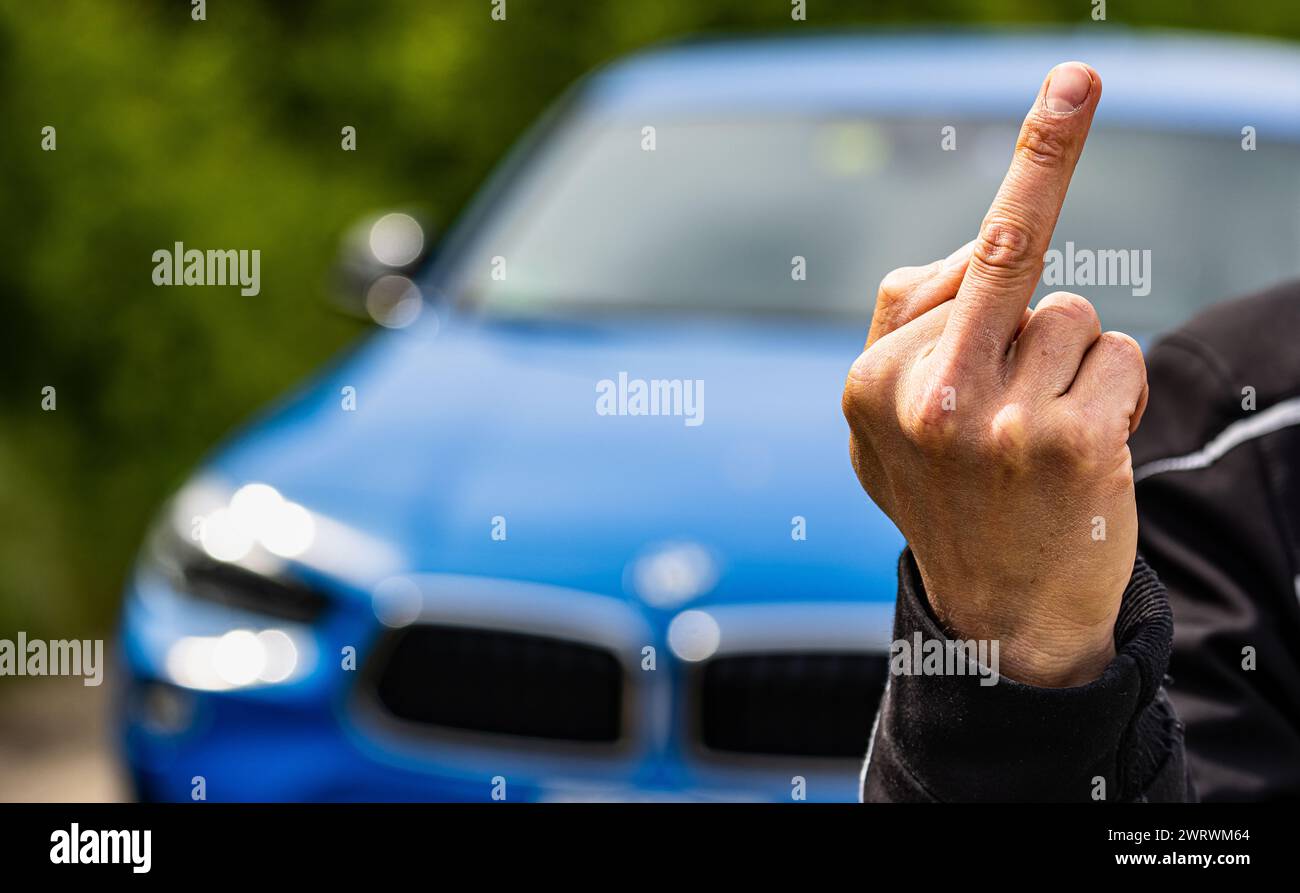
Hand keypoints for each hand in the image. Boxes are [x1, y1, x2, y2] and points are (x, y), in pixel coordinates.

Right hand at [842, 62, 1148, 686]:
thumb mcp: (884, 426)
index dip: (1025, 174)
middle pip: (1014, 259)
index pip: (951, 265)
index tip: (1069, 83)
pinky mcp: (1066, 442)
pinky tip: (1078, 456)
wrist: (998, 616)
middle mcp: (923, 394)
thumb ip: (909, 327)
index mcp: (870, 382)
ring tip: (1039, 437)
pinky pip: (1116, 356)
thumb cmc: (949, 498)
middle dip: (1048, 152)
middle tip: (1075, 78)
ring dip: (1071, 364)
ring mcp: (995, 419)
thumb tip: (988, 242)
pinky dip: (1113, 394)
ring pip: (1072, 315)